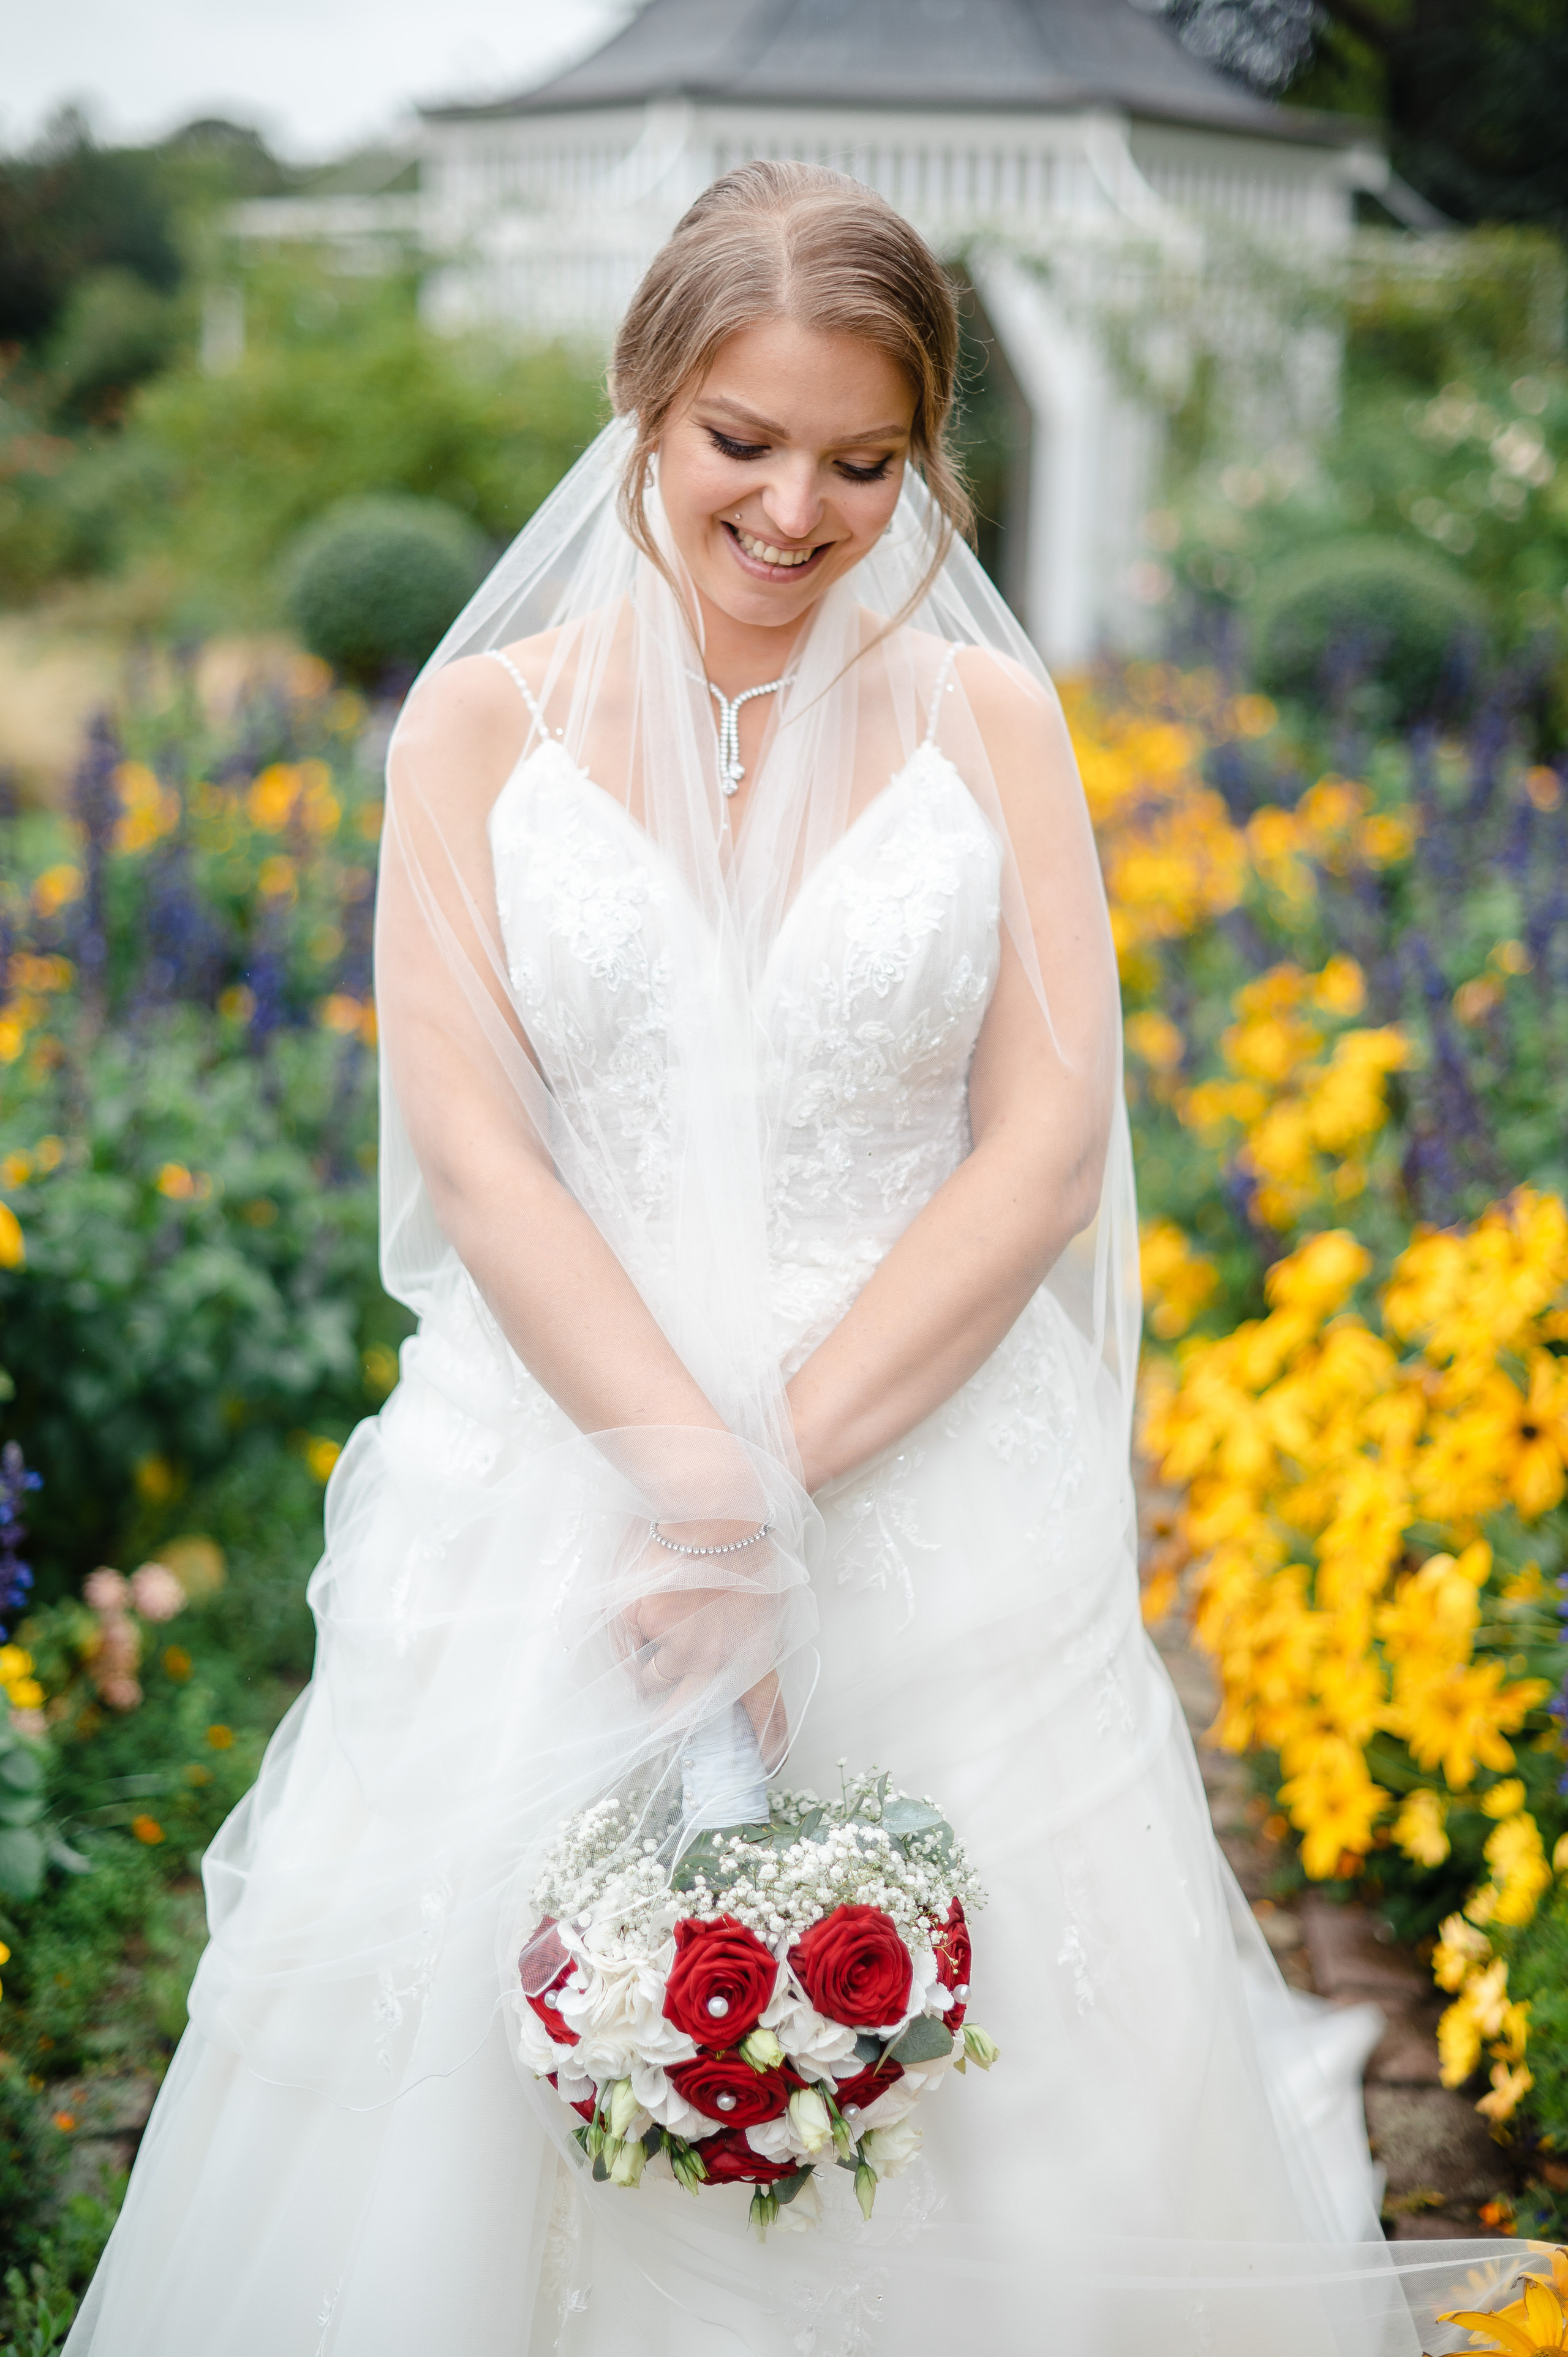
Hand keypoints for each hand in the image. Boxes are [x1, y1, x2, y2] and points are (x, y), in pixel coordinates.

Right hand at [621, 1525, 787, 1765]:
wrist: (721, 1511)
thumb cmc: (751, 1550)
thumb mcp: (772, 1605)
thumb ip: (757, 1644)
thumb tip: (747, 1671)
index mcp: (752, 1658)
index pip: (764, 1717)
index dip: (767, 1747)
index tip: (767, 1765)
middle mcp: (711, 1663)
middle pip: (680, 1720)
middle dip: (669, 1726)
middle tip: (663, 1725)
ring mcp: (673, 1644)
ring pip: (647, 1680)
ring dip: (650, 1669)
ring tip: (656, 1634)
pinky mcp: (641, 1621)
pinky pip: (624, 1649)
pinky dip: (627, 1639)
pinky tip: (641, 1612)